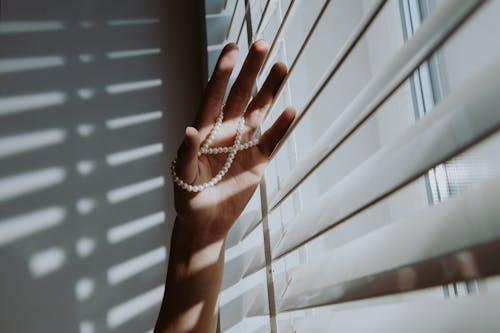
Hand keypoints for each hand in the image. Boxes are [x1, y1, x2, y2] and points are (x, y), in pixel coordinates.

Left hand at [173, 41, 294, 236]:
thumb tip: (190, 129)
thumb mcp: (182, 178)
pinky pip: (272, 140)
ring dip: (270, 90)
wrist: (206, 223)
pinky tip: (290, 109)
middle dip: (251, 71)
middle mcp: (226, 133)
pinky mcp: (258, 160)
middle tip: (263, 45)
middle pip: (241, 96)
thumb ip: (186, 154)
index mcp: (205, 132)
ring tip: (282, 66)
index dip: (223, 73)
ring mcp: (243, 145)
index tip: (232, 49)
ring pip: (259, 111)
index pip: (214, 96)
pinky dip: (281, 126)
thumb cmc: (189, 200)